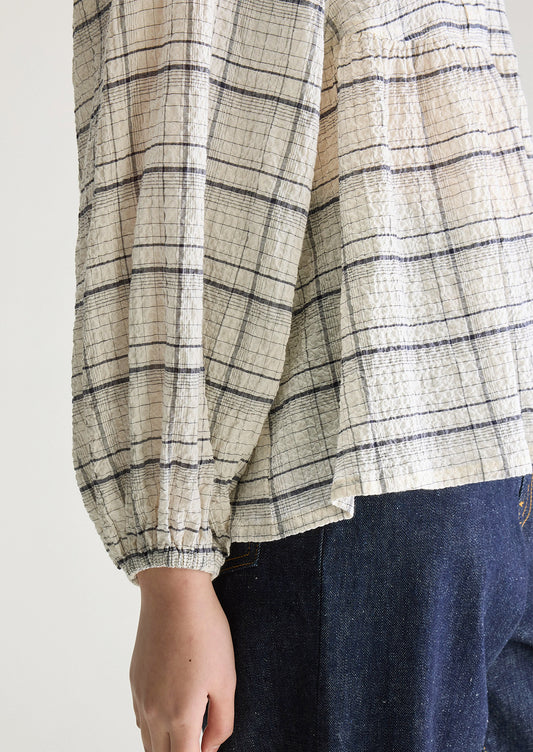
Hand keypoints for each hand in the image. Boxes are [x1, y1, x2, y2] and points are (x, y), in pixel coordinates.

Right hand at [130, 567, 235, 751]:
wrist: (174, 594)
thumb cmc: (205, 632)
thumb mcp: (226, 679)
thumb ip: (222, 722)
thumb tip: (210, 749)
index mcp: (180, 715)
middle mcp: (154, 712)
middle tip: (199, 745)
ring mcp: (141, 697)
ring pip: (148, 742)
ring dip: (166, 748)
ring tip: (187, 739)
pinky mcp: (135, 681)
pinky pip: (140, 720)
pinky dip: (153, 730)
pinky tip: (169, 721)